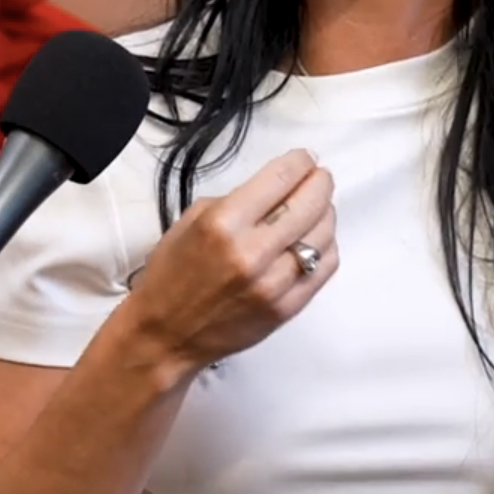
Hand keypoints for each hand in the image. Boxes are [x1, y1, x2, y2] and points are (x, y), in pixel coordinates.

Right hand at [118, 149, 337, 372]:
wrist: (166, 334)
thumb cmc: (172, 276)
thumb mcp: (190, 222)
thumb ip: (235, 201)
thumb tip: (276, 186)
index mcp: (223, 224)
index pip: (280, 179)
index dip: (300, 162)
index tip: (305, 159)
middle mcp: (251, 252)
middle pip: (310, 203)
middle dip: (320, 182)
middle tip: (320, 178)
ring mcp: (273, 284)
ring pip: (323, 235)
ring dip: (326, 214)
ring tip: (318, 208)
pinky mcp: (286, 308)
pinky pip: (324, 268)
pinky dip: (326, 248)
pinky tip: (316, 240)